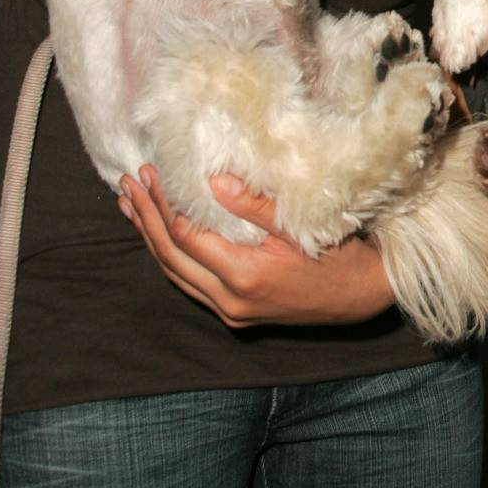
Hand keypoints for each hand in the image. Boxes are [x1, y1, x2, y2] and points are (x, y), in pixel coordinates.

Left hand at [118, 167, 393, 327]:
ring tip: (132, 208)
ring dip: (151, 239)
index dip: (163, 205)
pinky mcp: (235, 312)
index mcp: (244, 276)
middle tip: (127, 186)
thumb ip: (255, 206)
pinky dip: (171, 257)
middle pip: (170, 258)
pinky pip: (190, 284)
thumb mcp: (300, 225)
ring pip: (175, 275)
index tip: (149, 175)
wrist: (360, 295)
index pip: (186, 237)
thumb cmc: (337, 255)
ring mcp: (230, 311)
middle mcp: (230, 300)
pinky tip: (162, 237)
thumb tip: (214, 181)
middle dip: (146, 220)